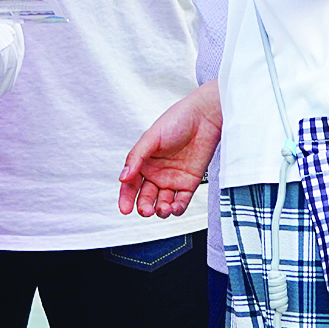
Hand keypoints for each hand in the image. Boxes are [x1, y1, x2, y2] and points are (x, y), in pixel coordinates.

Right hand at [119, 81, 221, 217]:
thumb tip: (123, 176)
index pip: (130, 185)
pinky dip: (177, 208)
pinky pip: (182, 201)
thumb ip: (136, 157)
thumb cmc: (177, 120)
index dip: (126, 198)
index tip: (124, 209)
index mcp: (144, 163)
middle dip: (144, 207)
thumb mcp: (151, 137)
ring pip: (163, 203)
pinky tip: (174, 207)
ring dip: (161, 210)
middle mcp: (157, 173)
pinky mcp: (189, 183)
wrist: (204, 117)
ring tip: (162, 209)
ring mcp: (173, 179)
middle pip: (146, 197)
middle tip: (146, 210)